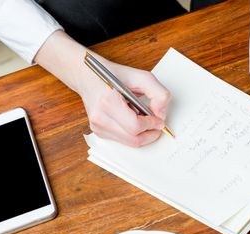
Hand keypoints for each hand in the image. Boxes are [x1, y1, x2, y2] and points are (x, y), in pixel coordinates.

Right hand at [35, 31, 169, 146]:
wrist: (88, 76)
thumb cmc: (114, 75)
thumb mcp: (141, 76)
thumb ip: (159, 94)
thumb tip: (161, 115)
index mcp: (108, 102)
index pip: (135, 126)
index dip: (151, 125)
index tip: (159, 120)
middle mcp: (100, 117)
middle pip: (133, 139)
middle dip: (150, 133)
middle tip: (157, 124)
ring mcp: (97, 127)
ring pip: (129, 142)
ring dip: (142, 134)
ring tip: (143, 118)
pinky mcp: (98, 132)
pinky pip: (123, 140)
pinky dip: (133, 133)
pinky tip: (132, 119)